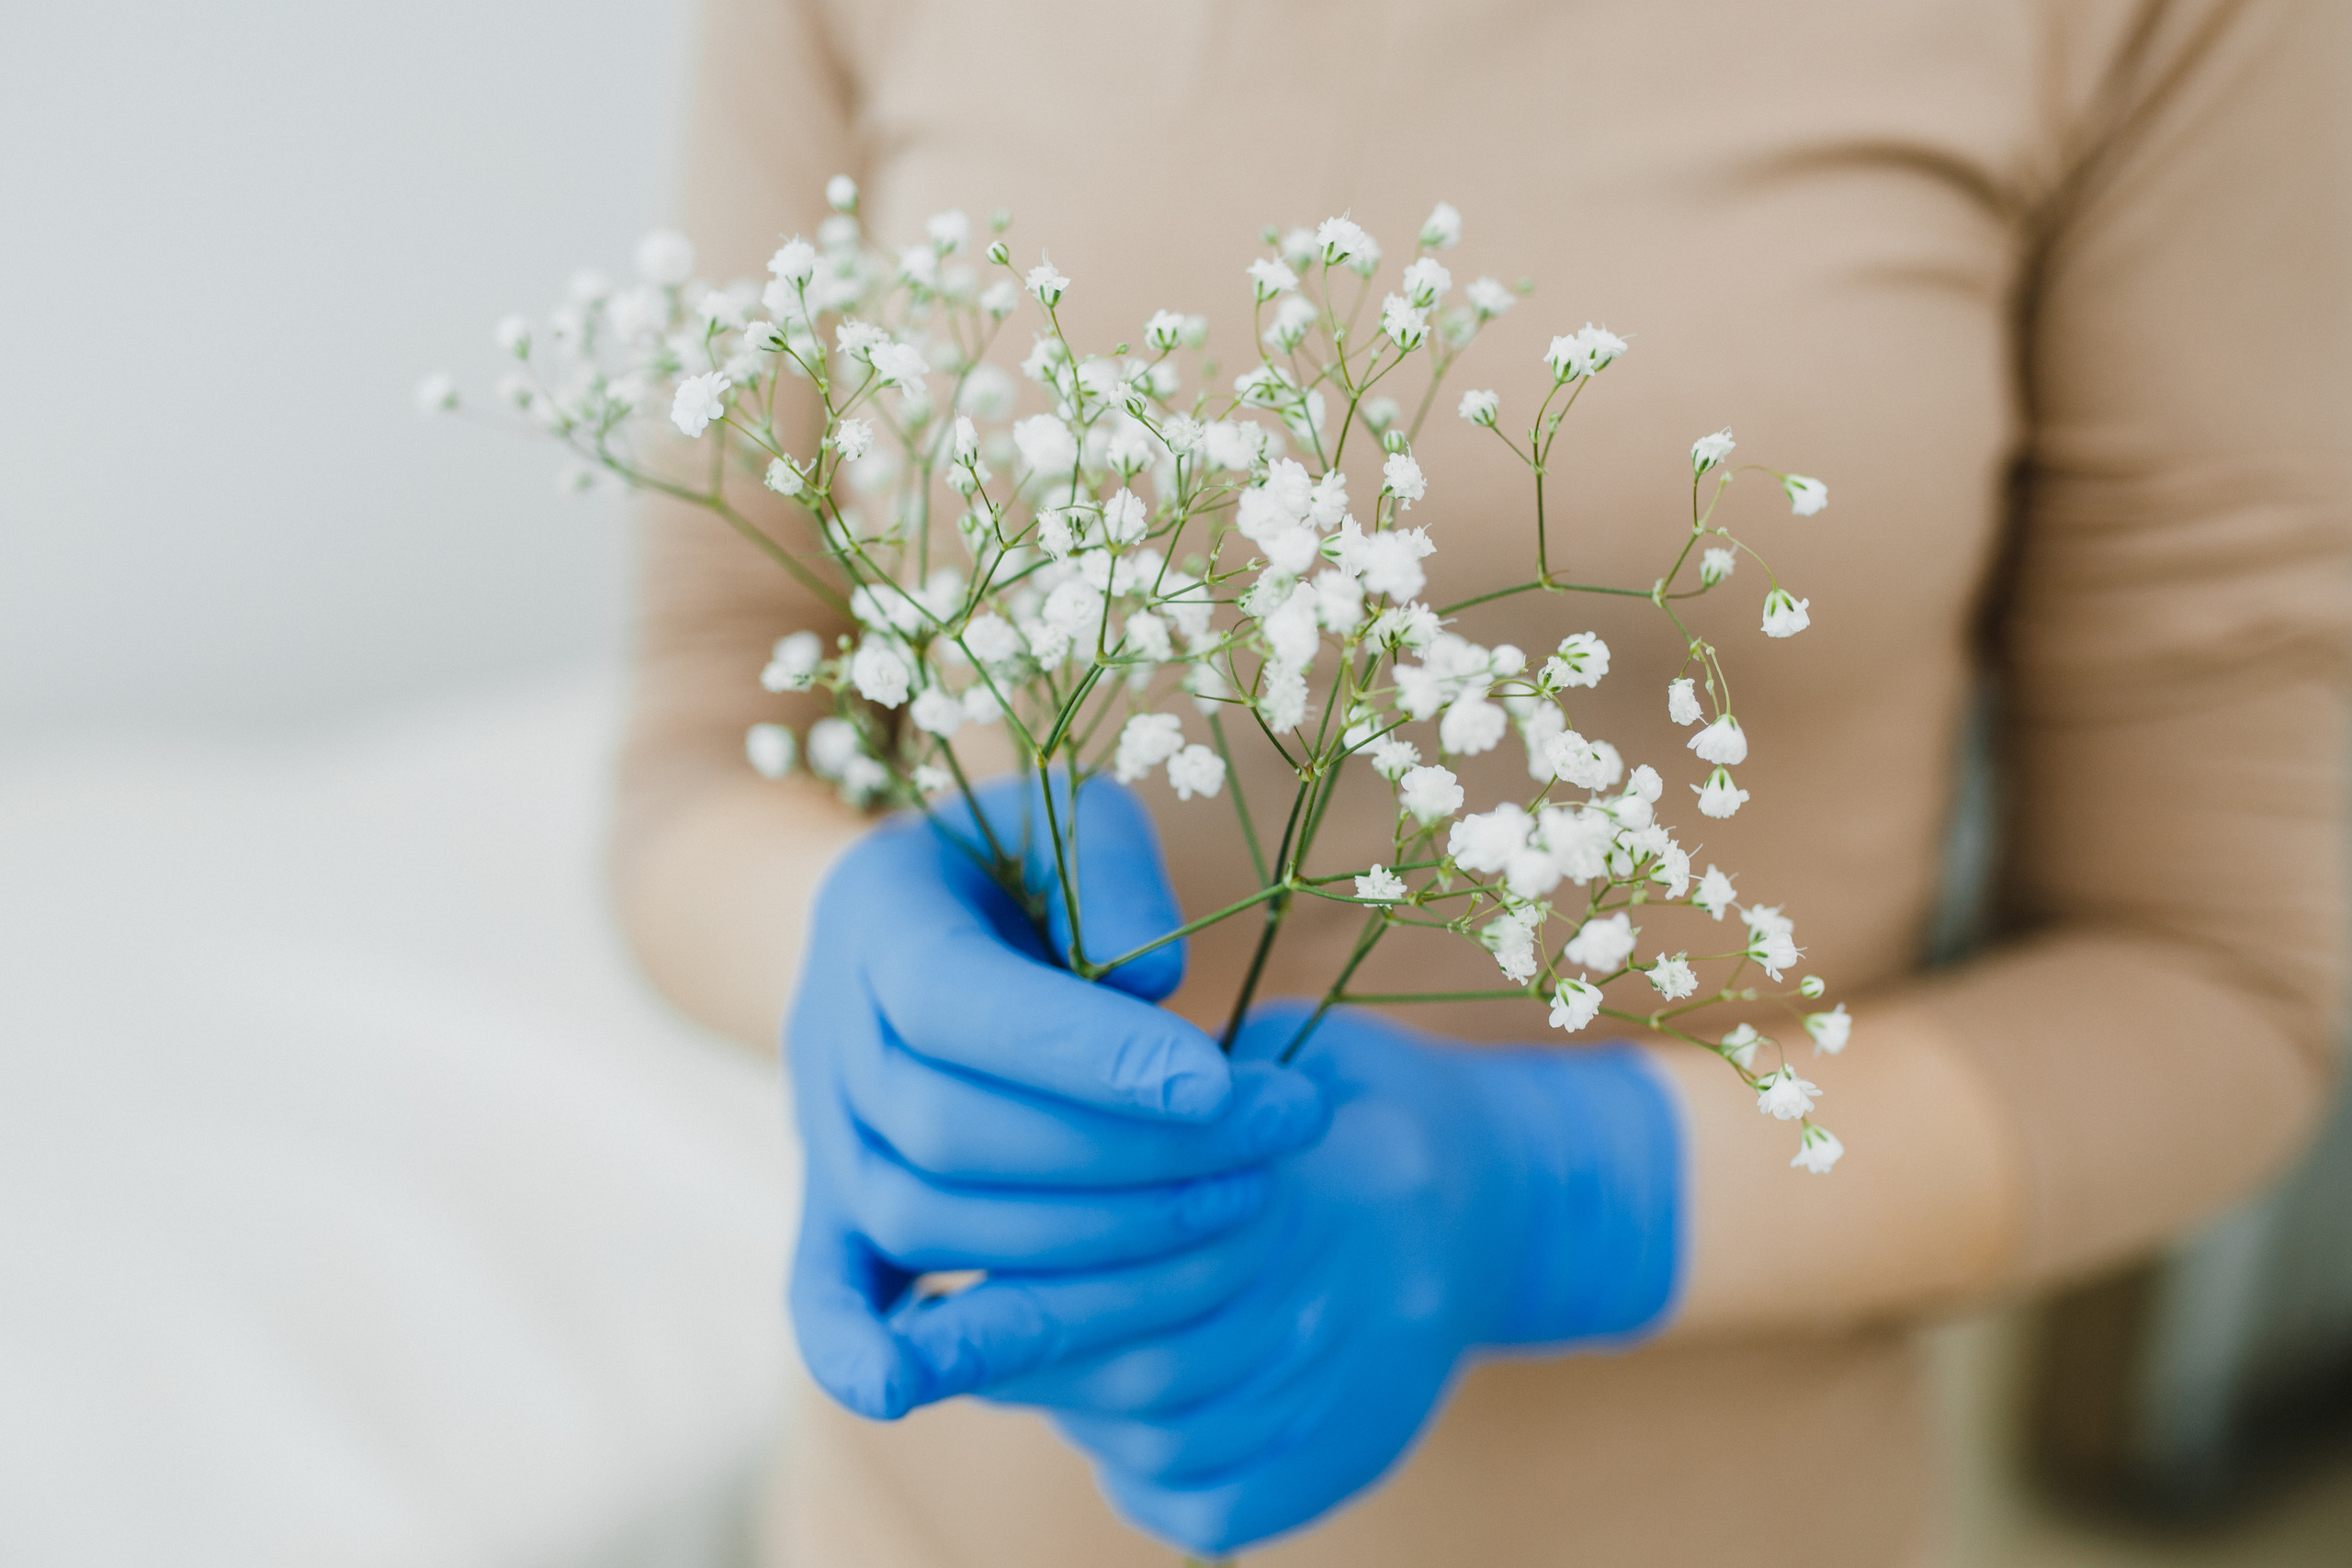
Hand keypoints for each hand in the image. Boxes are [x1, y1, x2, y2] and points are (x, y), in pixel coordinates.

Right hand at [786, 778, 1331, 1420]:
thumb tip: (1151, 982)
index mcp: (873, 910)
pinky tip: (907, 1392)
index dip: (1082, 1053)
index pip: (957, 1000)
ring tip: (1243, 1200)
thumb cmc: (1026, 865)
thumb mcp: (1069, 816)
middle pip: (951, 1126)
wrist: (927, 918)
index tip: (1217, 1084)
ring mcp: (821, 1129)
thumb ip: (1107, 871)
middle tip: (1281, 1131)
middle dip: (1129, 1149)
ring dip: (1088, 1235)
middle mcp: (825, 1025)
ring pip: (925, 1216)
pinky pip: (820, 1293)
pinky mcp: (834, 1208)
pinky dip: (853, 1349)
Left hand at [947, 1000, 1683, 1554]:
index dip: (1017, 1272)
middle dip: (1015, 1347)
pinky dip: (1135, 1469)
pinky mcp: (1335, 1465)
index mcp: (1295, 1195)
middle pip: (1126, 1357)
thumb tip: (1009, 1142)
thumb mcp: (1268, 1067)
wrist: (1497, 1198)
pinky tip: (1115, 1416)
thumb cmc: (1342, 1109)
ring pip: (1150, 1433)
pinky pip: (1200, 1503)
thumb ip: (1162, 1117)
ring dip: (1066, 1398)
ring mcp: (1333, 1399)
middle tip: (924, 1335)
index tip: (923, 1283)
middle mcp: (1321, 1309)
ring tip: (1026, 1350)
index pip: (1123, 1252)